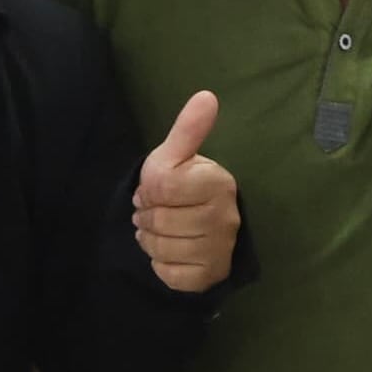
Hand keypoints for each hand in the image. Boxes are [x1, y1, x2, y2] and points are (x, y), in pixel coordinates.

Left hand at [131, 90, 238, 292]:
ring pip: (161, 248)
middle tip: (156, 210)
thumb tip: (206, 96)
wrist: (202, 227)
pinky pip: (168, 273)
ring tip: (160, 229)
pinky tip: (169, 252)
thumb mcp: (177, 156)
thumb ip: (187, 129)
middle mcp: (225, 217)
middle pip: (158, 219)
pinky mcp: (209, 275)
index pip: (161, 185)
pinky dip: (159, 264)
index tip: (156, 189)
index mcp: (218, 182)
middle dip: (146, 215)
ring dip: (150, 239)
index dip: (148, 188)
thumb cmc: (183, 186)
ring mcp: (220, 249)